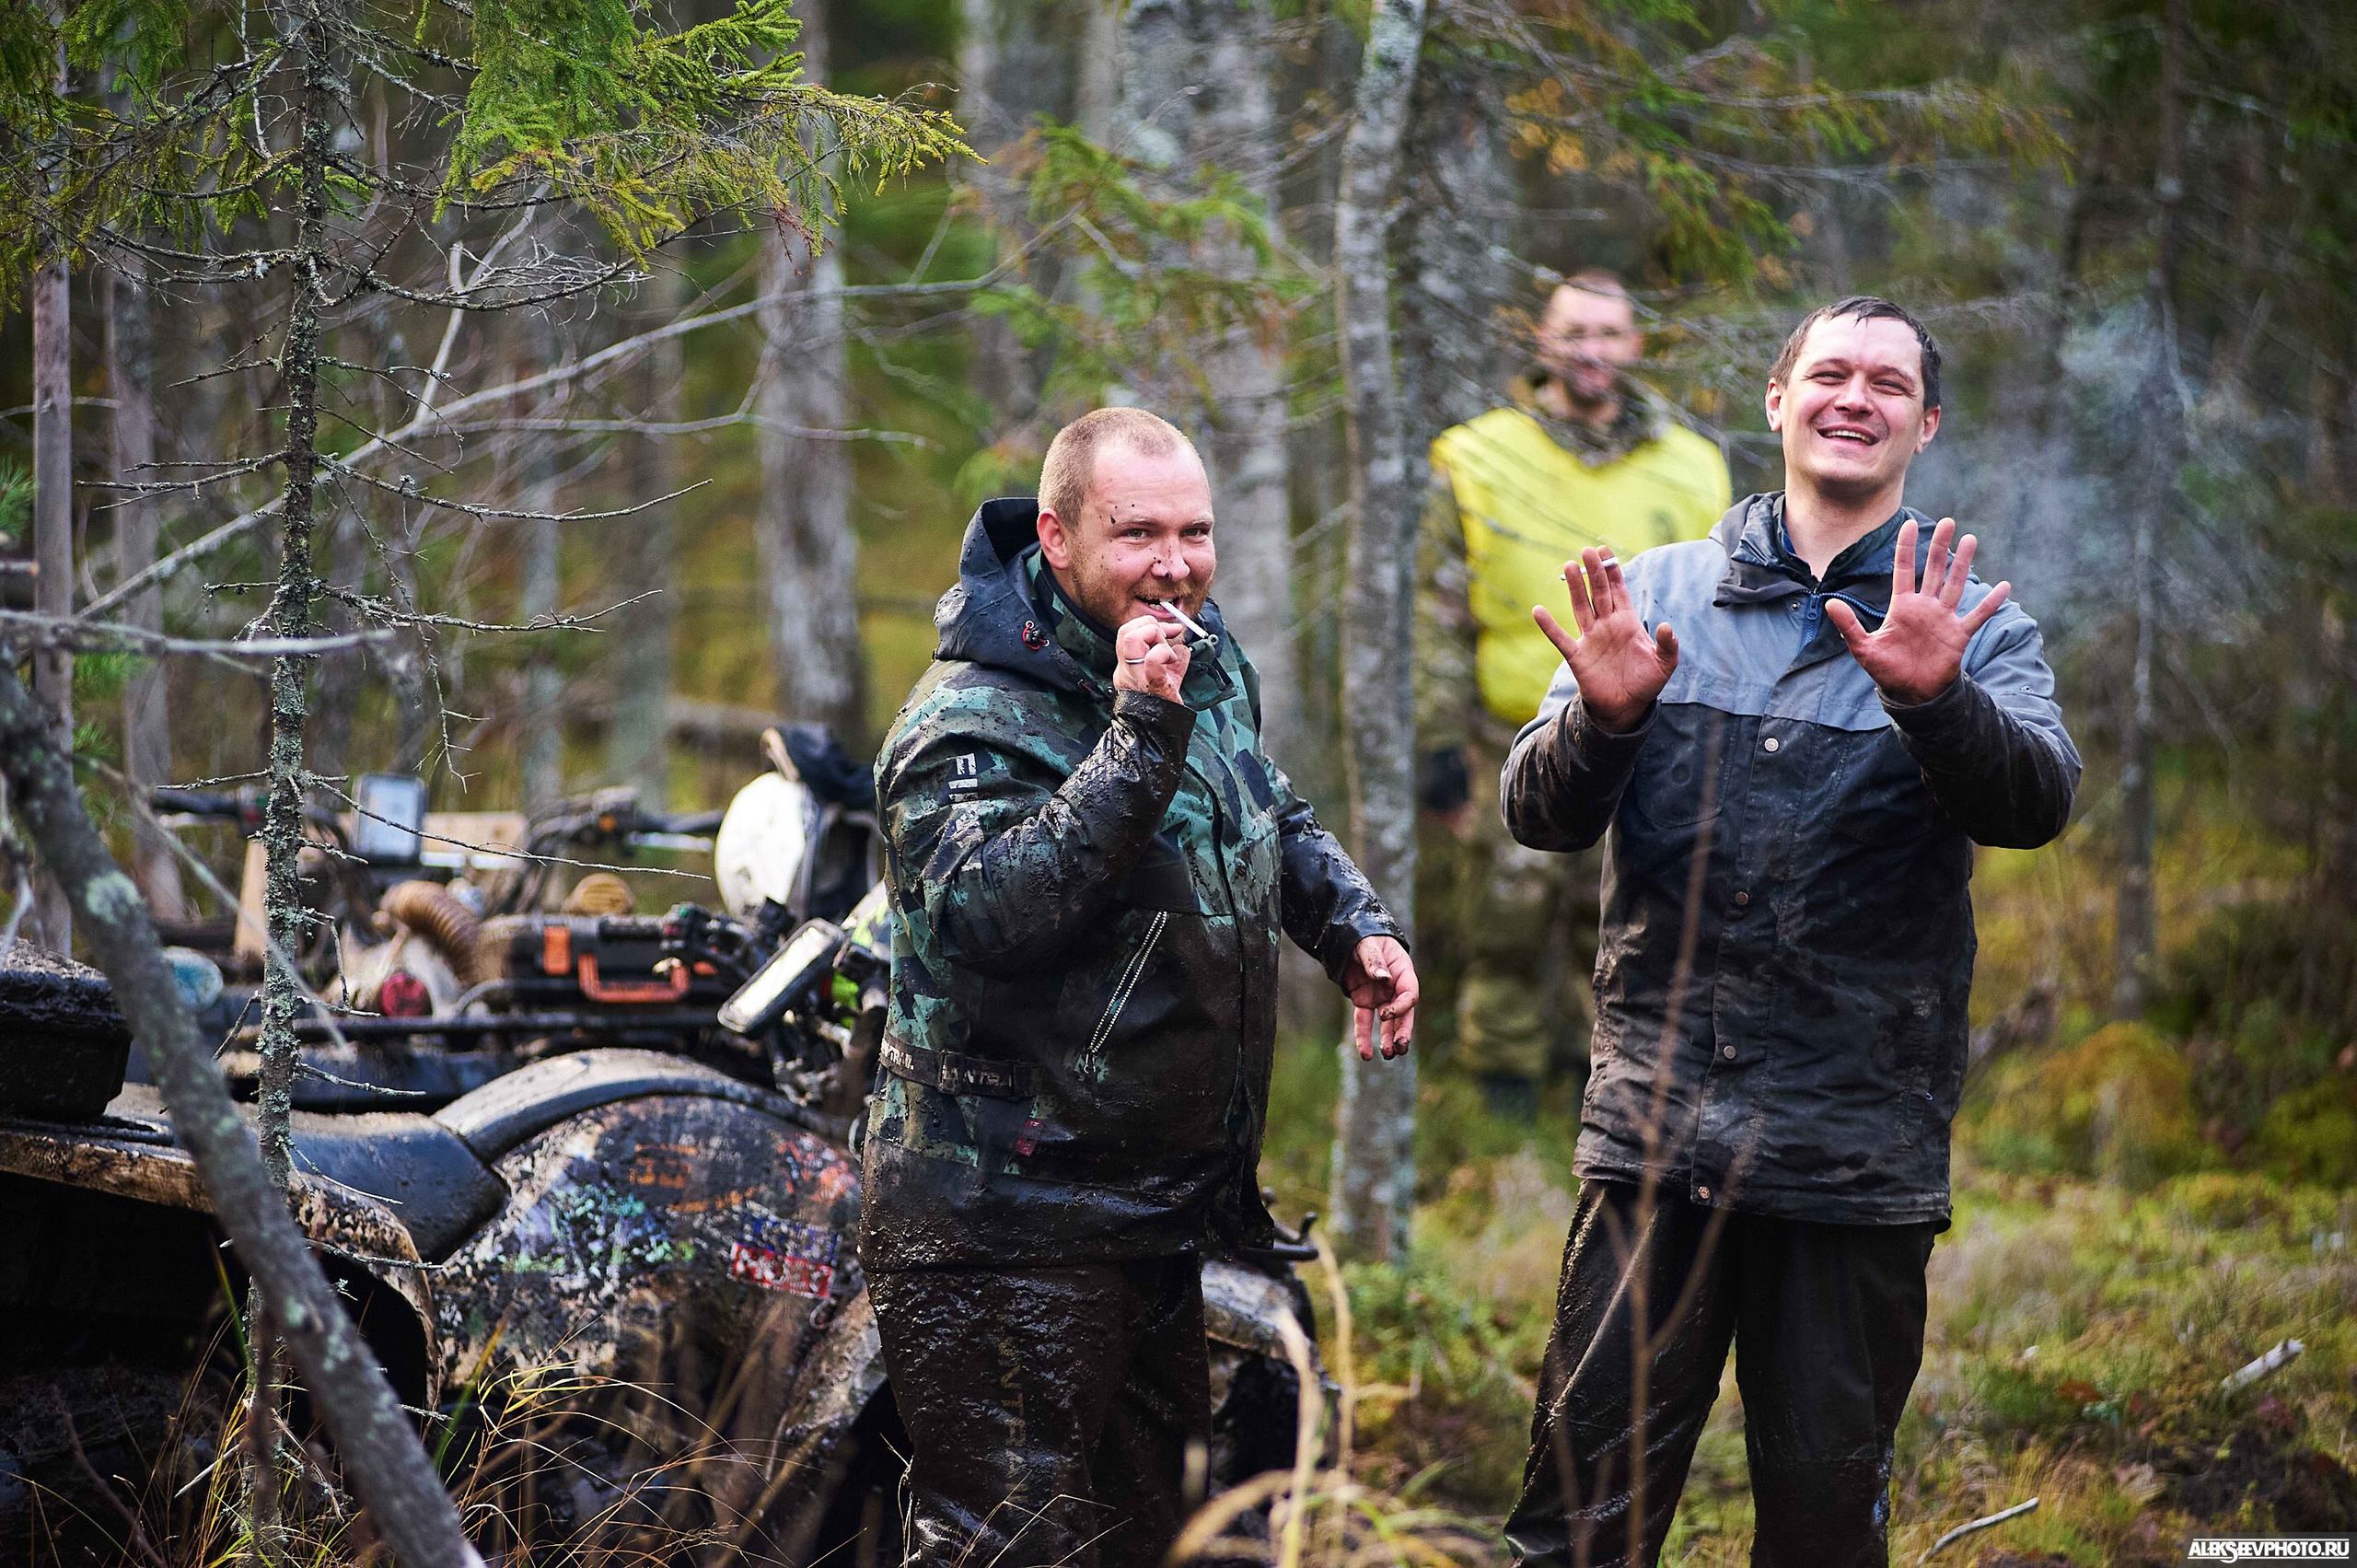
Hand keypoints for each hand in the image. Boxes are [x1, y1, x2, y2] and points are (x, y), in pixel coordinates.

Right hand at [1113, 615, 1190, 701]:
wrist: (1159, 734)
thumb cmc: (1164, 706)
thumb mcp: (1168, 677)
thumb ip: (1173, 658)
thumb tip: (1181, 644)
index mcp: (1126, 668)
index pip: (1126, 633)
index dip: (1147, 624)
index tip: (1170, 630)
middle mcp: (1126, 671)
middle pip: (1126, 632)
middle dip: (1150, 626)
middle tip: (1167, 637)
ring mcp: (1135, 677)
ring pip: (1132, 639)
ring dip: (1156, 637)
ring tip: (1168, 653)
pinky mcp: (1151, 684)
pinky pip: (1152, 659)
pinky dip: (1165, 653)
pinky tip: (1172, 661)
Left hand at [1342, 935, 1417, 1060]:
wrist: (1349, 936)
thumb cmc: (1364, 936)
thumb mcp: (1368, 944)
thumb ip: (1374, 960)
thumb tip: (1383, 977)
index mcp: (1402, 971)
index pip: (1409, 994)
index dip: (1400, 1007)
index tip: (1385, 1014)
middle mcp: (1394, 987)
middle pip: (1403, 1013)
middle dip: (1403, 1031)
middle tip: (1400, 1048)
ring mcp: (1380, 996)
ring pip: (1387, 1022)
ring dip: (1389, 1039)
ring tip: (1388, 1055)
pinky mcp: (1364, 1001)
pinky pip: (1365, 1022)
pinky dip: (1364, 1037)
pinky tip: (1365, 1055)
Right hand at [1533, 547, 1677, 733]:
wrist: (1626, 707)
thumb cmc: (1646, 682)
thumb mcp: (1665, 663)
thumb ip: (1668, 644)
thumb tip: (1666, 625)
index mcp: (1627, 622)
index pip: (1618, 590)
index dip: (1612, 571)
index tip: (1605, 552)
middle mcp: (1606, 625)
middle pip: (1598, 592)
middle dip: (1593, 572)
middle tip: (1587, 551)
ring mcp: (1590, 639)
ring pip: (1580, 607)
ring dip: (1574, 588)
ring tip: (1568, 567)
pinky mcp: (1578, 656)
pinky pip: (1560, 638)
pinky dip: (1549, 626)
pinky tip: (1538, 610)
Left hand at [1824, 517, 2010, 705]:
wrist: (1911, 693)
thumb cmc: (1886, 670)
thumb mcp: (1864, 648)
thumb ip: (1849, 626)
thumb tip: (1828, 604)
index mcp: (1902, 606)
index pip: (1905, 569)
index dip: (1906, 547)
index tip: (1909, 524)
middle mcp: (1925, 607)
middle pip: (1935, 570)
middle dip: (1940, 546)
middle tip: (1949, 522)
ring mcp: (1944, 619)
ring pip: (1956, 584)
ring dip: (1963, 563)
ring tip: (1971, 539)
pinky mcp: (1959, 634)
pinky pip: (1977, 616)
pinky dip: (1990, 603)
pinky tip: (2003, 586)